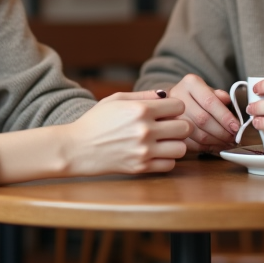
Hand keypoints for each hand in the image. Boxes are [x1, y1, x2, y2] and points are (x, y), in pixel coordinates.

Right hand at [61, 91, 191, 174]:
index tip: (167, 111)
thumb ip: (143, 95)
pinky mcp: (141, 167)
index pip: (179, 106)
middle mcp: (145, 130)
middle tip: (169, 127)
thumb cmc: (96, 121)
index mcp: (140, 110)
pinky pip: (170, 165)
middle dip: (180, 125)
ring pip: (181, 148)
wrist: (77, 148)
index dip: (175, 107)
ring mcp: (144, 151)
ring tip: (164, 142)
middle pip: (185, 127)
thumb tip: (165, 94)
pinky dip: (166, 159)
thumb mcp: (116, 99)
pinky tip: (156, 154)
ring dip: (176, 144)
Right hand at [162, 74, 239, 152]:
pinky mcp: (168, 130)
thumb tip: (230, 106)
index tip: (236, 127)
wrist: (170, 102)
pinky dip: (206, 147)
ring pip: (197, 134)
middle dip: (222, 132)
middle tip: (234, 138)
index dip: (225, 117)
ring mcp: (170, 115)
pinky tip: (215, 146)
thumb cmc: (195, 96)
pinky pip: (190, 143)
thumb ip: (219, 97)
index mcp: (190, 83)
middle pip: (203, 119)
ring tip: (227, 143)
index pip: (210, 101)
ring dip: (215, 142)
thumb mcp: (208, 90)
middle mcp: (177, 97)